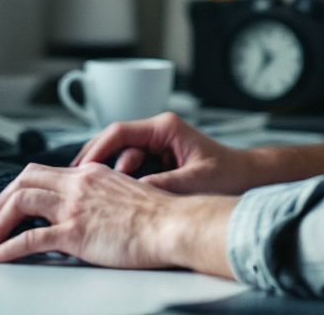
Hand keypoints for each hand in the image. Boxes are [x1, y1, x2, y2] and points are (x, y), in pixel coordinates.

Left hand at [0, 161, 234, 273]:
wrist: (174, 225)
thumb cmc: (161, 217)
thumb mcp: (127, 195)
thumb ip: (102, 198)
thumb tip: (88, 212)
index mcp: (91, 174)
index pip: (44, 171)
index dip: (20, 186)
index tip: (9, 202)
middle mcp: (78, 184)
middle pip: (24, 179)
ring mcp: (75, 207)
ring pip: (21, 201)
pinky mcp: (74, 233)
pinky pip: (30, 239)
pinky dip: (8, 247)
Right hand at [70, 112, 261, 194]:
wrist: (248, 178)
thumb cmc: (229, 175)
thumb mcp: (196, 181)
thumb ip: (165, 185)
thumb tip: (135, 192)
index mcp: (165, 128)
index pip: (120, 131)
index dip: (97, 149)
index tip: (82, 168)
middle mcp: (158, 132)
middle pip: (114, 141)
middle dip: (94, 160)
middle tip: (75, 181)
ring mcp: (157, 145)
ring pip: (120, 155)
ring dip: (107, 172)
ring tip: (91, 192)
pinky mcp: (159, 159)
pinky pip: (132, 165)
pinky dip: (120, 179)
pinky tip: (110, 194)